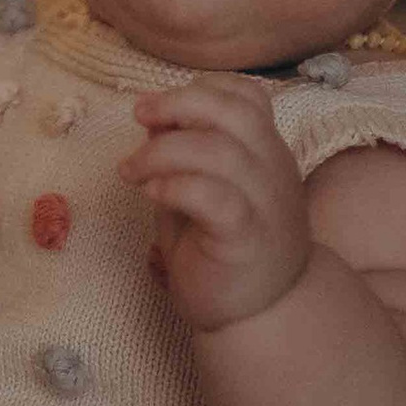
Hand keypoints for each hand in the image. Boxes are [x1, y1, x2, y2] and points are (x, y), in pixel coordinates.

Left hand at [125, 79, 312, 334]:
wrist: (260, 317)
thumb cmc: (224, 249)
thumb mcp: (203, 190)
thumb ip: (186, 155)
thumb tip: (153, 120)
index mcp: (266, 152)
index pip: (249, 97)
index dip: (202, 89)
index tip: (160, 110)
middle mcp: (274, 171)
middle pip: (236, 113)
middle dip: (179, 104)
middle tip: (140, 117)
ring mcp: (266, 205)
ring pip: (221, 152)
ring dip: (163, 151)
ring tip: (132, 171)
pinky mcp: (248, 239)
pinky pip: (217, 198)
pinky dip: (177, 187)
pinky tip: (151, 194)